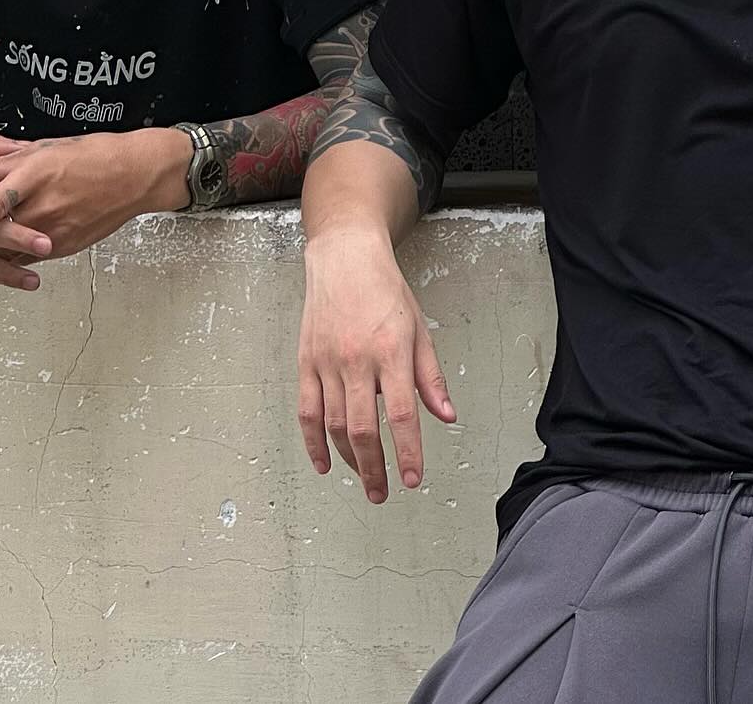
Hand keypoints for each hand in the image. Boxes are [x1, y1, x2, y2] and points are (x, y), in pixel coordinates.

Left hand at [0, 127, 187, 291]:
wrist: (136, 176)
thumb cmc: (96, 155)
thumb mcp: (47, 149)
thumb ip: (4, 162)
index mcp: (39, 176)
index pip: (2, 199)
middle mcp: (44, 208)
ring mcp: (54, 231)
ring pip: (6, 255)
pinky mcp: (63, 245)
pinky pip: (26, 260)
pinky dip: (2, 268)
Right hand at [298, 228, 455, 502]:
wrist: (344, 259)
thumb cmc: (386, 292)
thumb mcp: (419, 329)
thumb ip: (430, 377)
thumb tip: (446, 417)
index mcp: (391, 351)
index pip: (402, 414)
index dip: (408, 451)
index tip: (413, 479)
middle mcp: (357, 360)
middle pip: (364, 428)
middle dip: (375, 469)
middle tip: (384, 494)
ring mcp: (327, 363)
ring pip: (335, 425)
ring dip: (349, 460)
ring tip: (365, 480)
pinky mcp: (306, 362)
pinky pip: (306, 412)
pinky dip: (313, 442)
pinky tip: (325, 463)